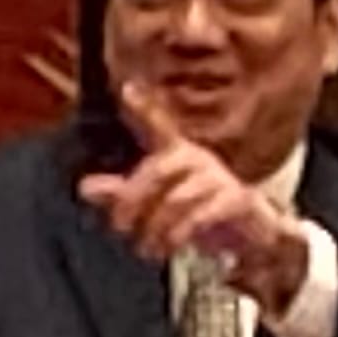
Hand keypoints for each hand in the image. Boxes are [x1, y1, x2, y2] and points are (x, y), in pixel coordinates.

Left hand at [79, 81, 311, 314]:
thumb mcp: (156, 204)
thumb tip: (84, 187)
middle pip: (157, 169)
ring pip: (177, 198)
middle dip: (132, 199)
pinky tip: (171, 247)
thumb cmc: (200, 211)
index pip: (159, 127)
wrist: (253, 236)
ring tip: (146, 248)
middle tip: (119, 227)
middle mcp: (198, 159)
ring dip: (155, 227)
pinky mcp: (237, 200)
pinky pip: (202, 214)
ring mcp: (220, 178)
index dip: (144, 107)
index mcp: (178, 154)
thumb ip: (122, 194)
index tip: (127, 87)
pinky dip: (180, 234)